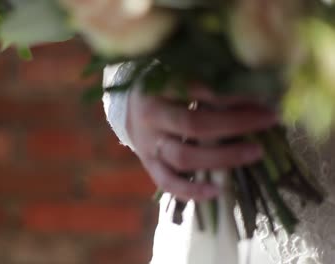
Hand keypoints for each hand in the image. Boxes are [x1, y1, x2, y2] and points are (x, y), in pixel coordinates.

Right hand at [127, 84, 276, 200]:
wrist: (130, 109)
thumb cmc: (165, 90)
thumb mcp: (179, 76)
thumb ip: (207, 82)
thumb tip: (257, 88)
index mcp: (158, 87)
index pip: (198, 91)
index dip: (232, 95)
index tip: (263, 96)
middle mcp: (150, 116)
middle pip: (194, 125)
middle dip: (235, 124)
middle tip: (268, 120)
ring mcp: (148, 145)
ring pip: (184, 157)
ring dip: (223, 158)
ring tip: (256, 152)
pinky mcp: (148, 165)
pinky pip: (168, 183)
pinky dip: (191, 191)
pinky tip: (217, 192)